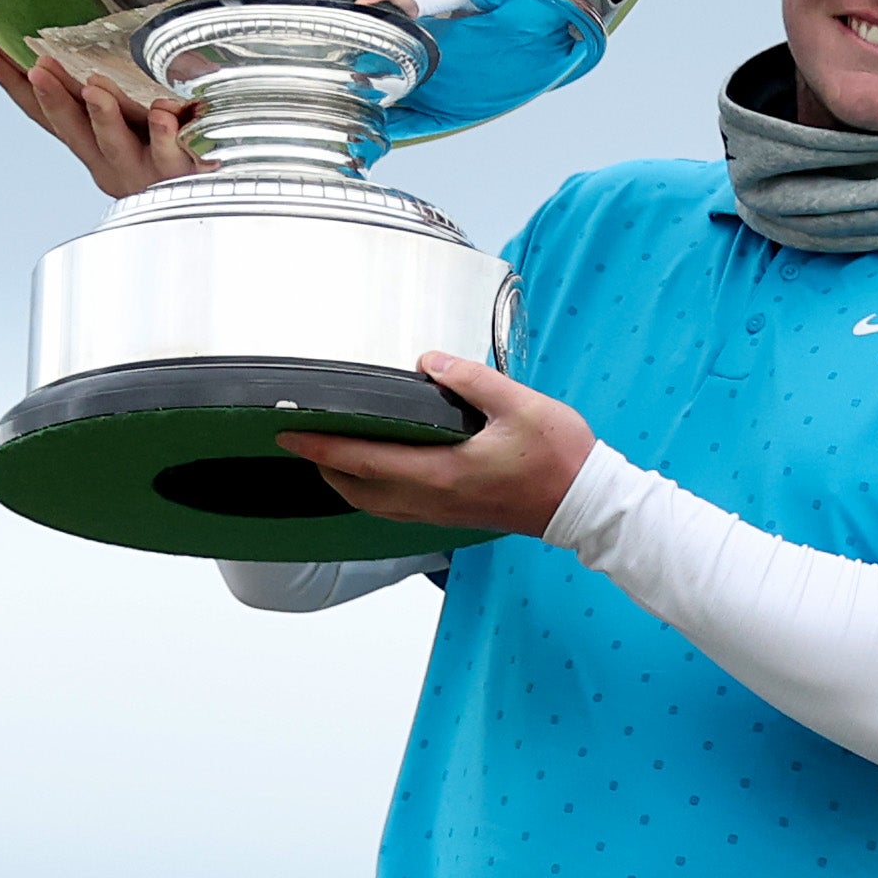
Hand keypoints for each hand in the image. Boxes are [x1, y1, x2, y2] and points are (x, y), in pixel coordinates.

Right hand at [0, 44, 195, 198]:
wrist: (204, 195)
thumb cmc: (161, 149)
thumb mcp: (124, 115)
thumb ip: (98, 89)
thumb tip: (67, 46)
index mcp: (87, 141)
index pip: (41, 111)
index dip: (12, 84)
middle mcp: (106, 158)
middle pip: (71, 128)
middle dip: (52, 98)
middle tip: (37, 69)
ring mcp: (140, 167)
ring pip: (115, 143)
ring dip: (103, 115)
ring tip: (95, 88)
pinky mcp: (177, 170)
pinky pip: (171, 153)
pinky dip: (165, 134)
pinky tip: (162, 113)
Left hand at [284, 352, 593, 536]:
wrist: (586, 504)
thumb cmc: (560, 458)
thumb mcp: (520, 406)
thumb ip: (471, 380)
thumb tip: (431, 361)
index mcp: (443, 472)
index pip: (365, 460)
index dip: (322, 446)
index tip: (290, 432)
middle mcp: (434, 499)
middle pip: (358, 490)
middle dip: (324, 465)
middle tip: (300, 439)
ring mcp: (442, 513)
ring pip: (374, 505)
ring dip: (346, 481)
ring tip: (329, 455)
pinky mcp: (453, 516)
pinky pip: (396, 510)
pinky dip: (372, 492)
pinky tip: (375, 474)